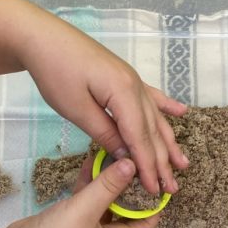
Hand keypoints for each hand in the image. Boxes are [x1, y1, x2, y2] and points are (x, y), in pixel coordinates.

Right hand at [0, 157, 159, 227]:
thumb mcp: (85, 210)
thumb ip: (108, 186)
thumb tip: (133, 163)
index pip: (145, 227)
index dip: (155, 208)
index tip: (161, 183)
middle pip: (126, 212)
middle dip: (132, 189)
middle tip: (140, 162)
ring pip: (104, 202)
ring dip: (109, 182)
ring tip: (117, 155)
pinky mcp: (68, 220)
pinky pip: (86, 199)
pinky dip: (89, 182)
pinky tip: (91, 161)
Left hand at [22, 13, 188, 194]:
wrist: (44, 37)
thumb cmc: (56, 72)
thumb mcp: (77, 110)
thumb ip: (105, 134)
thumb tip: (127, 158)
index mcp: (123, 94)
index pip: (140, 138)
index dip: (148, 166)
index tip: (155, 189)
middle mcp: (135, 86)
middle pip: (152, 131)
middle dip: (163, 161)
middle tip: (172, 188)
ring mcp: (132, 80)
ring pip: (155, 117)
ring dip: (169, 142)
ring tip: (183, 163)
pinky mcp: (125, 77)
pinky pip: (152, 96)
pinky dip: (167, 106)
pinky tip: (182, 112)